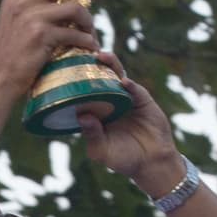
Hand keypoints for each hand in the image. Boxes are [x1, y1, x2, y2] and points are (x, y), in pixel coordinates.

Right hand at [0, 0, 103, 92]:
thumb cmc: (2, 58)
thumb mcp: (0, 30)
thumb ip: (7, 22)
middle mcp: (22, 2)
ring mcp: (33, 18)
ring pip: (74, 8)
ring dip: (88, 21)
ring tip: (91, 32)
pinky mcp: (43, 36)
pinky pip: (75, 34)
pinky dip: (86, 42)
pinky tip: (89, 49)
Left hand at [76, 57, 182, 195]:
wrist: (151, 163)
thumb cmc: (122, 159)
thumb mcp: (102, 151)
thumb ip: (92, 136)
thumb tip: (82, 116)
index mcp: (95, 111)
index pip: (82, 90)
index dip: (75, 77)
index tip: (64, 64)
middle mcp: (108, 100)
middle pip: (98, 76)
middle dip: (91, 63)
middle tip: (83, 53)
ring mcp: (126, 97)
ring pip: (117, 75)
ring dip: (110, 64)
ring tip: (102, 56)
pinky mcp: (142, 99)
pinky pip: (135, 89)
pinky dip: (130, 84)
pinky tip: (124, 82)